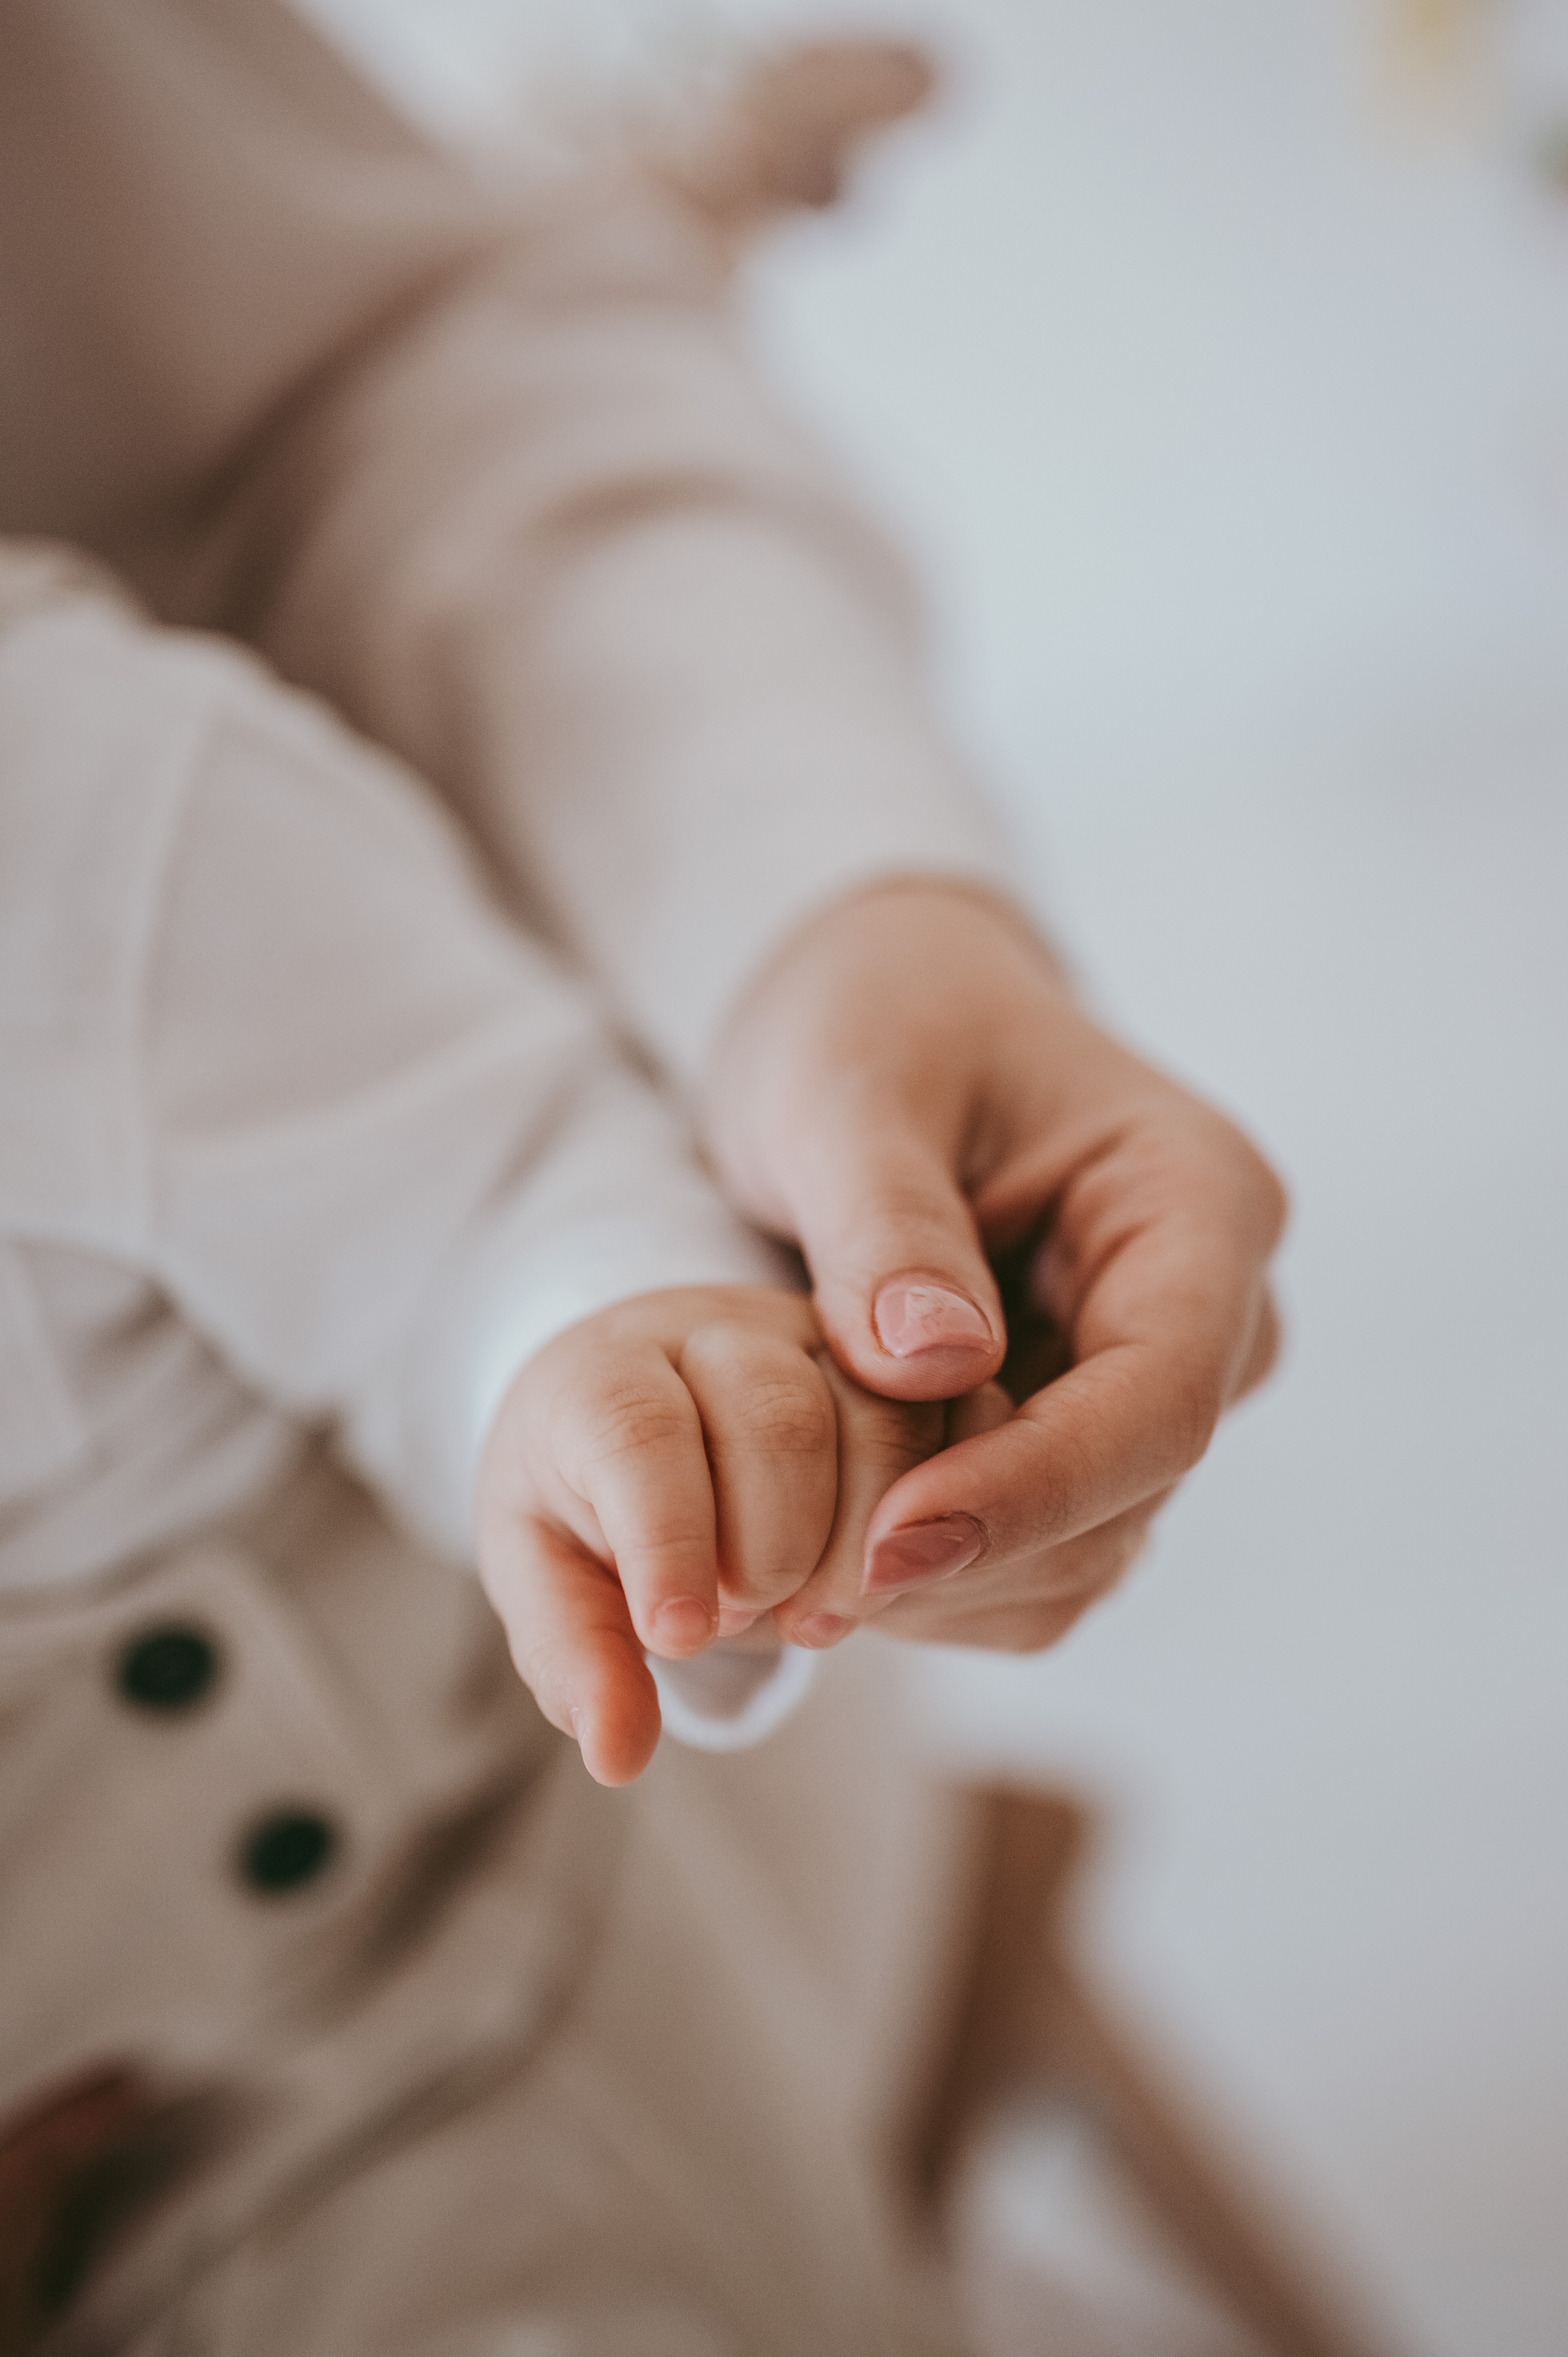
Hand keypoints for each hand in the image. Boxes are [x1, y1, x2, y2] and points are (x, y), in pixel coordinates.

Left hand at [475, 1286, 951, 1783]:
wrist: (658, 1419)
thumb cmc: (591, 1500)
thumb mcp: (548, 1574)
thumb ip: (575, 1653)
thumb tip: (616, 1753)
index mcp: (610, 1368)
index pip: (636, 1431)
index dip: (665, 1536)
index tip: (678, 1635)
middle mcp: (727, 1330)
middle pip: (779, 1418)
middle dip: (775, 1550)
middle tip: (748, 1617)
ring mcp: (835, 1343)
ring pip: (892, 1415)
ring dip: (870, 1548)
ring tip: (816, 1613)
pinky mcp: (919, 1375)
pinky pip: (977, 1432)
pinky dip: (950, 1532)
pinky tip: (894, 1582)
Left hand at [702, 883, 1285, 1649]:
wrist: (879, 1017)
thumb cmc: (873, 1021)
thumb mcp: (849, 1090)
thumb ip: (888, 1222)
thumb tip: (936, 1368)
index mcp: (1200, 1200)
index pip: (1158, 1396)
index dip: (1031, 1490)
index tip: (886, 1544)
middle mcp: (1212, 1310)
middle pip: (1126, 1493)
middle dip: (966, 1549)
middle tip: (796, 1592)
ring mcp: (1159, 1383)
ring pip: (1082, 1552)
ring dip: (942, 1581)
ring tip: (787, 1569)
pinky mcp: (1091, 1436)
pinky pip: (1035, 1554)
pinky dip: (934, 1575)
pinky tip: (819, 1549)